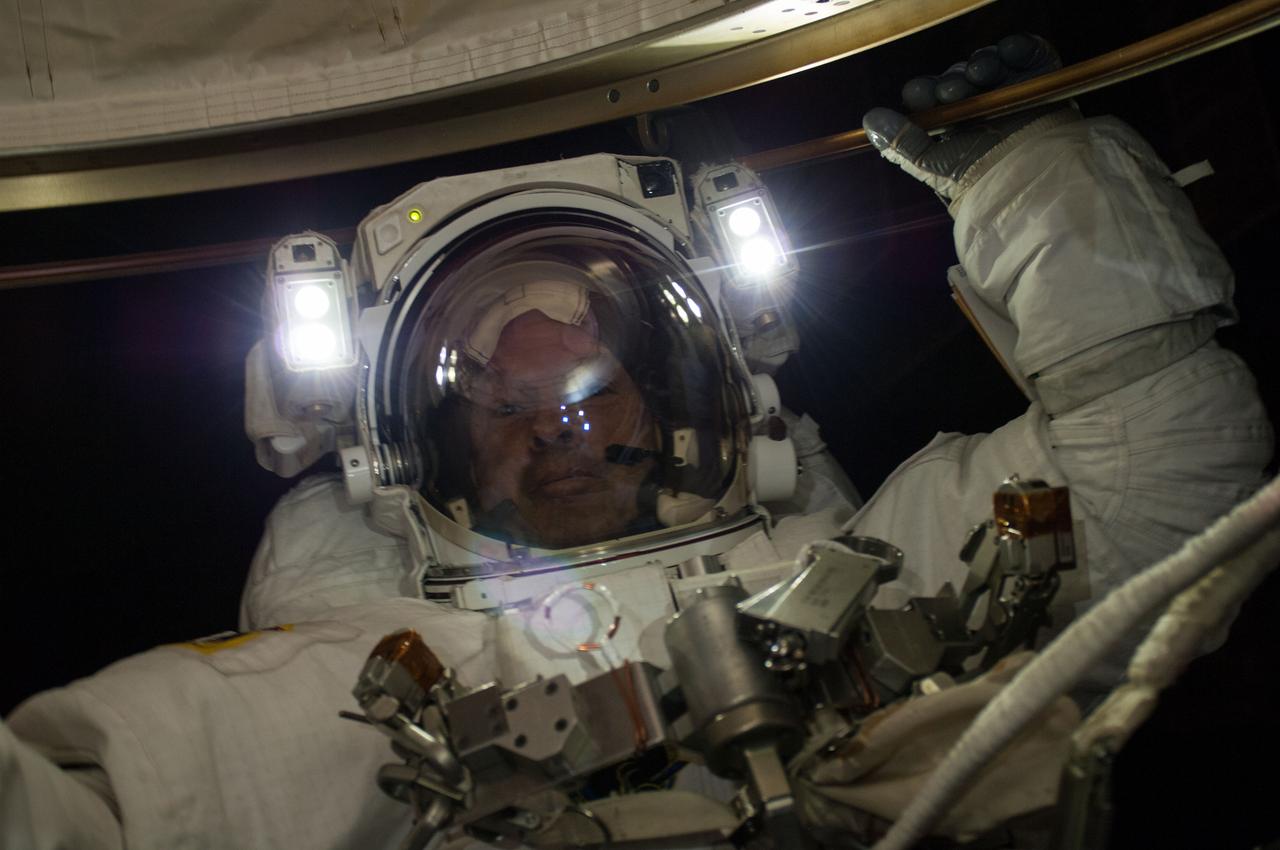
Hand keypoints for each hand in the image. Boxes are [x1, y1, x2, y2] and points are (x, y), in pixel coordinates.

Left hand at [862, 34, 1071, 200]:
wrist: (1029, 179)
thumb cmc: (979, 179)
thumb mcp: (931, 165)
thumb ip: (901, 142)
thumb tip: (869, 119)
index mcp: (950, 124)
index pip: (929, 96)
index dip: (923, 92)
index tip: (921, 95)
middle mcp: (977, 105)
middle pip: (955, 77)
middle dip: (951, 81)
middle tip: (953, 91)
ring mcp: (1008, 90)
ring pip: (986, 63)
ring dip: (980, 63)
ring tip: (979, 74)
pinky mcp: (1038, 78)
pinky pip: (1025, 52)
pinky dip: (1015, 48)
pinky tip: (1006, 54)